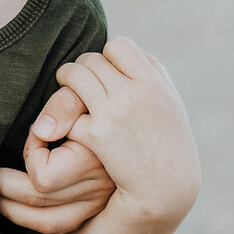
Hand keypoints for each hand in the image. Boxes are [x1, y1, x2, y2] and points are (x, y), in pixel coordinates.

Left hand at [0, 88, 116, 233]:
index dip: (31, 152)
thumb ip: (64, 105)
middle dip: (5, 188)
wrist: (133, 109)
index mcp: (97, 161)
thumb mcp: (86, 91)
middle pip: (40, 203)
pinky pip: (60, 225)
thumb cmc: (103, 98)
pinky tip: (17, 206)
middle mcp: (99, 189)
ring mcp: (98, 202)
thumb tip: (41, 132)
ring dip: (14, 211)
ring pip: (48, 222)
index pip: (44, 177)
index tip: (38, 130)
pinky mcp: (95, 207)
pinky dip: (34, 218)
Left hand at [49, 38, 199, 225]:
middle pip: (91, 60)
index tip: (107, 72)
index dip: (108, 56)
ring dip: (65, 84)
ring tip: (67, 95)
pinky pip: (70, 112)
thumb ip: (149, 73)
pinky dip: (68, 120)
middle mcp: (137, 91)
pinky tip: (74, 129)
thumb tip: (123, 48)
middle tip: (80, 84)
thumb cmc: (168, 143)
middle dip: (82, 71)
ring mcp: (116, 111)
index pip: (119, 45)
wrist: (167, 187)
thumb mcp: (168, 102)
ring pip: (73, 77)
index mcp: (155, 80)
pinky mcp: (98, 135)